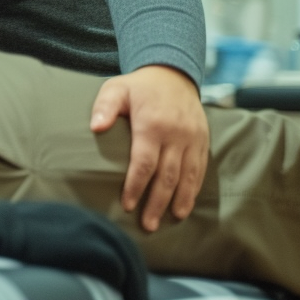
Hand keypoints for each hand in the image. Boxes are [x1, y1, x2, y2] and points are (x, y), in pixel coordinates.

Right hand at [3, 201, 149, 299]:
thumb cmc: (6, 237)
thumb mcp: (38, 234)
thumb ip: (58, 244)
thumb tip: (69, 267)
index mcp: (77, 216)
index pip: (113, 241)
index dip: (124, 267)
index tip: (127, 288)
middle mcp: (89, 219)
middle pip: (127, 250)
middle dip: (137, 280)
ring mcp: (90, 231)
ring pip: (128, 261)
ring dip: (136, 288)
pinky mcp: (89, 246)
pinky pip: (118, 269)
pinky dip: (127, 289)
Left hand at [90, 65, 208, 232]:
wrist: (173, 74)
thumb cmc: (138, 86)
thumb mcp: (116, 88)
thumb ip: (105, 107)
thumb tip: (95, 127)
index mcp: (152, 124)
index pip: (144, 163)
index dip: (136, 186)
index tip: (128, 205)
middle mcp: (176, 134)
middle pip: (167, 175)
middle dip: (157, 202)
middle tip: (147, 225)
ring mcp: (192, 138)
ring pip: (188, 176)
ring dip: (179, 201)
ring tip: (170, 220)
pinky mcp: (203, 140)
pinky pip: (200, 169)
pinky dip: (194, 189)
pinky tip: (185, 205)